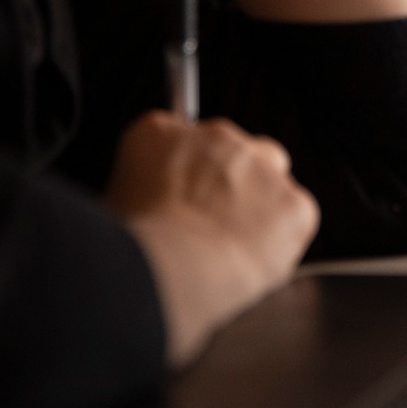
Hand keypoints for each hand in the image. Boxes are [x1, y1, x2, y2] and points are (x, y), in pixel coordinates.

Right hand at [105, 111, 319, 366]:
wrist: (170, 273)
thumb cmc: (131, 251)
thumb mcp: (110, 205)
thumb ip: (136, 186)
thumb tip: (149, 201)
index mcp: (157, 134)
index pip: (176, 137)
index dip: (183, 172)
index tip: (182, 194)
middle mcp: (214, 138)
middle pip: (231, 150)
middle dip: (227, 182)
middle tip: (208, 223)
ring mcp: (260, 167)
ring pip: (270, 178)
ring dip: (257, 206)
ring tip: (229, 248)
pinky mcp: (293, 203)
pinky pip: (296, 215)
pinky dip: (283, 238)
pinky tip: (253, 259)